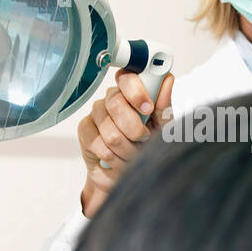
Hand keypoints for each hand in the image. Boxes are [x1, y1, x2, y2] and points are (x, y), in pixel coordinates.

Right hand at [78, 69, 174, 217]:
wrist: (127, 173)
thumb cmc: (145, 145)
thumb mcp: (161, 127)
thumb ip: (163, 106)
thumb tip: (167, 79)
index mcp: (131, 92)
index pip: (127, 78)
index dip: (136, 92)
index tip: (147, 108)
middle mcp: (111, 98)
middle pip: (117, 105)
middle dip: (135, 130)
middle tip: (143, 139)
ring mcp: (96, 113)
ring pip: (111, 132)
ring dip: (128, 150)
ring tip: (133, 154)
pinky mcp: (84, 130)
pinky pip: (100, 145)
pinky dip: (115, 159)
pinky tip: (119, 159)